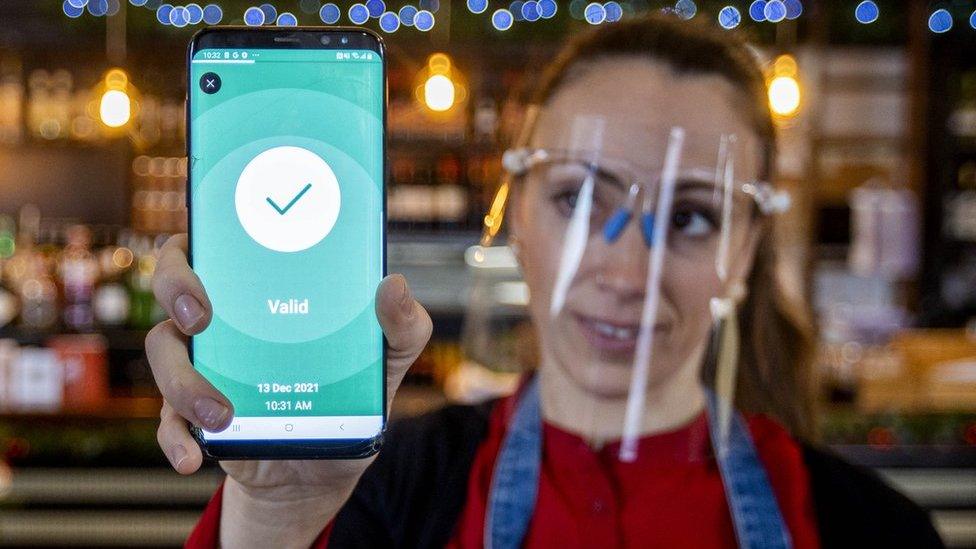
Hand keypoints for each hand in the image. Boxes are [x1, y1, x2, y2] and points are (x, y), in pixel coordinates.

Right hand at [146, 234, 431, 544]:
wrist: (324, 468)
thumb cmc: (352, 393)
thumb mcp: (387, 358)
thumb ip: (400, 325)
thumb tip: (394, 285)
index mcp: (263, 290)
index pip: (218, 242)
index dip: (205, 236)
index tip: (212, 249)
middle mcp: (225, 319)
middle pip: (174, 283)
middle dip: (176, 289)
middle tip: (201, 317)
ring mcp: (203, 365)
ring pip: (164, 352)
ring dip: (183, 381)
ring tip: (221, 413)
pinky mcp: (192, 415)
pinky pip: (167, 420)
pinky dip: (176, 437)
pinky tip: (194, 455)